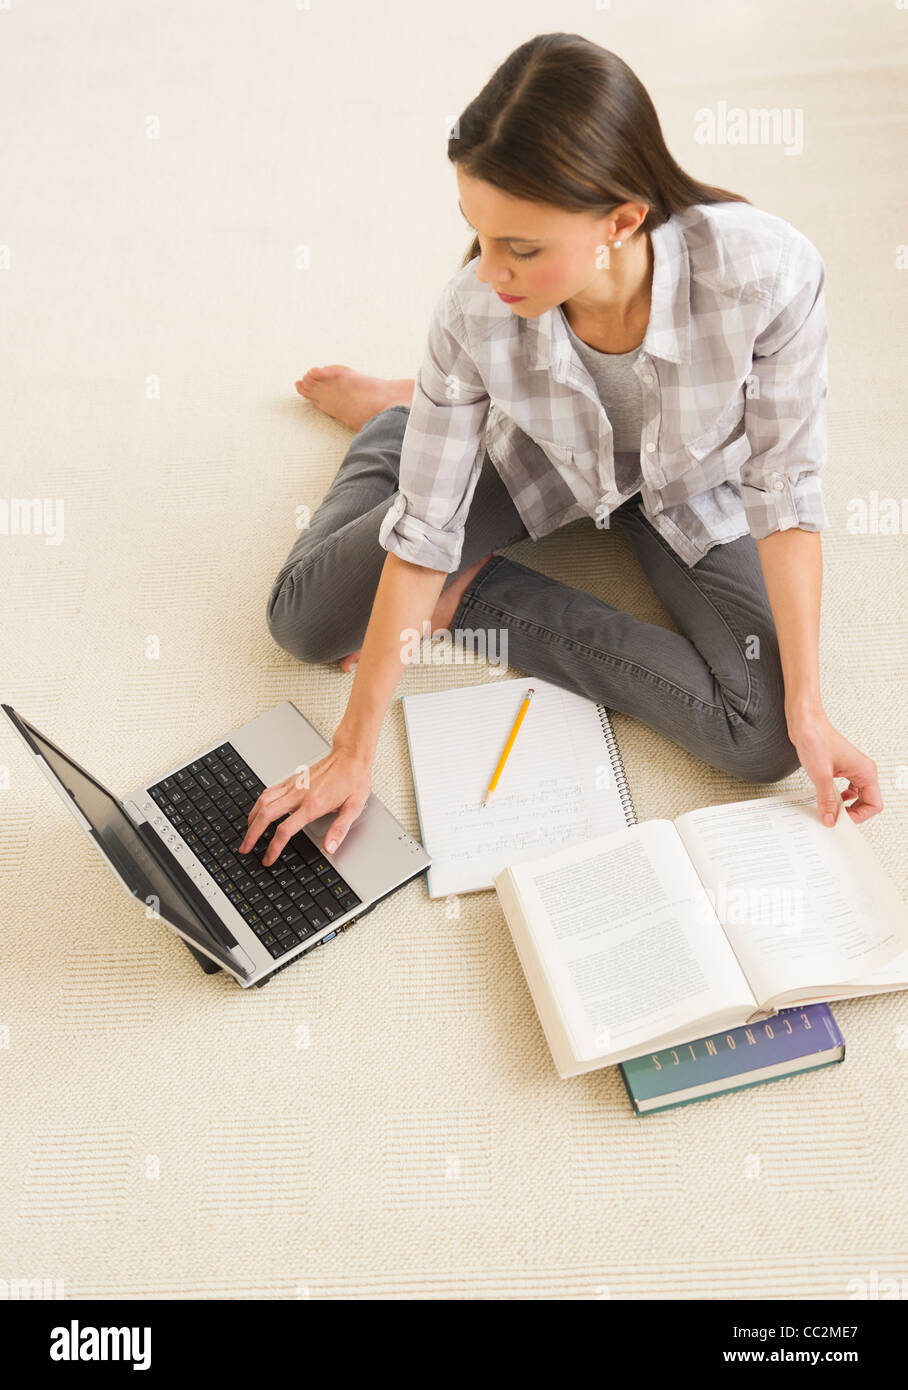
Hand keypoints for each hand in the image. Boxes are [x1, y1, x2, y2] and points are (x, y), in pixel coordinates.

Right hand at [237, 744, 372, 866]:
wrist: (350, 756)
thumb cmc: (353, 779)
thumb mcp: (353, 808)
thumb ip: (340, 830)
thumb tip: (330, 847)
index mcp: (313, 805)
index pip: (285, 830)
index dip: (274, 848)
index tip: (268, 858)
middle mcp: (298, 794)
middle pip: (266, 815)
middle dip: (252, 834)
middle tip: (245, 848)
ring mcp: (293, 786)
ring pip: (263, 802)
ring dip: (252, 819)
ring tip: (247, 832)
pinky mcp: (292, 779)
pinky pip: (269, 792)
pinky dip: (258, 803)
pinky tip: (258, 811)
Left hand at [786, 706, 881, 825]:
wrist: (805, 723)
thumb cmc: (816, 740)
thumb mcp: (820, 776)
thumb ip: (827, 799)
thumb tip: (830, 819)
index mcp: (866, 771)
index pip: (874, 804)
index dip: (859, 816)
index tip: (841, 820)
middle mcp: (863, 770)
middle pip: (867, 802)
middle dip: (852, 812)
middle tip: (833, 818)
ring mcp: (853, 769)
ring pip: (857, 797)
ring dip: (844, 805)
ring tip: (829, 809)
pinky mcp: (842, 769)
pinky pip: (847, 789)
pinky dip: (838, 797)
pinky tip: (827, 797)